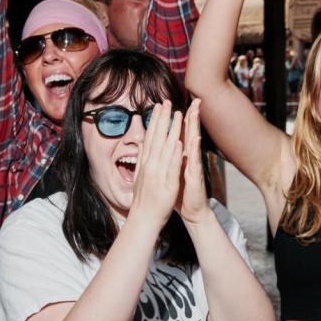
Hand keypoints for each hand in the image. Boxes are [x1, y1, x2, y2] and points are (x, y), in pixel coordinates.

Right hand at [130, 100, 183, 225]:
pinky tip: (179, 142)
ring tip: (177, 115)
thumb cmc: (145, 198)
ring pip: (166, 148)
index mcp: (146, 162)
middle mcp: (151, 164)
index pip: (151, 137)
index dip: (155, 120)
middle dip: (162, 119)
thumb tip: (141, 144)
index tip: (158, 105)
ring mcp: (159, 173)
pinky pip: (172, 167)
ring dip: (171, 131)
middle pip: (157, 137)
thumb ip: (142, 159)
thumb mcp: (141, 174)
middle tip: (166, 101)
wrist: (144, 218)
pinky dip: (175, 154)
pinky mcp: (167, 183)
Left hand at [177, 100, 209, 223]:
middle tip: (194, 99)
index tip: (178, 104)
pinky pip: (195, 161)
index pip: (180, 133)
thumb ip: (170, 158)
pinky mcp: (195, 176)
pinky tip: (195, 139)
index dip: (179, 119)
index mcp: (181, 156)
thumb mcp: (173, 172)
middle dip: (191, 116)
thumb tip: (164, 145)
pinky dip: (194, 150)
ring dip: (194, 127)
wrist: (192, 211)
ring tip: (194, 112)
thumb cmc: (181, 192)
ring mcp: (193, 166)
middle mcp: (189, 158)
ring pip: (193, 143)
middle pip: (189, 133)